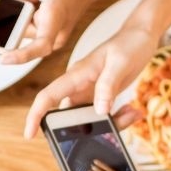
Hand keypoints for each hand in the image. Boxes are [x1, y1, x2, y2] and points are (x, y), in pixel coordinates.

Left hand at [0, 0, 110, 64]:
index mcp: (56, 16)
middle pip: (25, 34)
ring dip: (22, 12)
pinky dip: (28, 12)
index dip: (21, 55)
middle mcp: (56, 30)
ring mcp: (55, 32)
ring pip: (26, 28)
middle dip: (13, 18)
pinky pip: (31, 26)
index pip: (40, 46)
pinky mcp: (52, 31)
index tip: (3, 58)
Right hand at [22, 24, 156, 137]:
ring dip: (109, 123)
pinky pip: (103, 115)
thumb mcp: (120, 63)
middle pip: (70, 116)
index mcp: (76, 75)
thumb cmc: (128, 44)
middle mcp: (78, 86)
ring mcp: (89, 93)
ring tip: (129, 114)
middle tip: (113, 127)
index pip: (48, 96)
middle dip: (86, 129)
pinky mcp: (101, 97)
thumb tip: (100, 111)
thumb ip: (108, 86)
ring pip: (89, 119)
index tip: (29, 134)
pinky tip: (131, 111)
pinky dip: (118, 118)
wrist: (140, 36)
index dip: (36, 115)